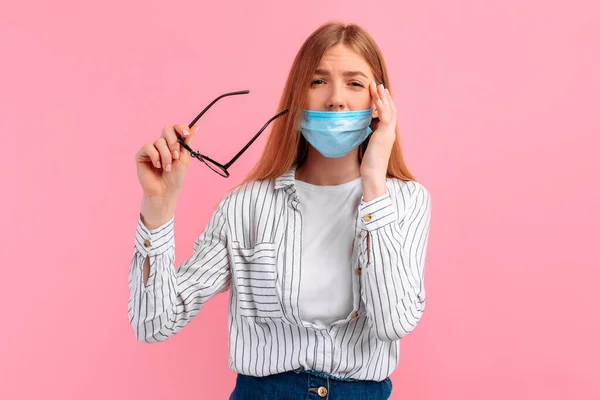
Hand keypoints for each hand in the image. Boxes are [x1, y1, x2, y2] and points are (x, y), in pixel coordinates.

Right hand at [135, 123, 198, 200]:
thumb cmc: (175, 177)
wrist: (165, 191)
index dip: (181, 128)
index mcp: (174, 143)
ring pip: (159, 141)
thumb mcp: (184, 159)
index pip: (176, 128)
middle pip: (167, 129)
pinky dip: (155, 157)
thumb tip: (195, 127)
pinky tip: (157, 166)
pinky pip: (148, 147)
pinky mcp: (142, 154)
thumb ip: (188, 142)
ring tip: (167, 168)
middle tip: (176, 156)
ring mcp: (152, 148)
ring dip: (166, 156)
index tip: (185, 134)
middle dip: (173, 142)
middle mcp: (162, 144)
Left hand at [360, 81, 397, 198]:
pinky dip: (382, 106)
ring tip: (378, 86)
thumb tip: (363, 129)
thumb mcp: (369, 146)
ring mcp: (389, 133)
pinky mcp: (385, 135)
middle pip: (390, 109)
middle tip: (378, 85)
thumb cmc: (369, 164)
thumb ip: (369, 136)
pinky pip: (385, 117)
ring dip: (383, 97)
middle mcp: (390, 132)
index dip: (384, 103)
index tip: (378, 93)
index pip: (387, 114)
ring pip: (389, 110)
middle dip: (384, 96)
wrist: (373, 174)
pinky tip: (377, 98)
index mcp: (387, 134)